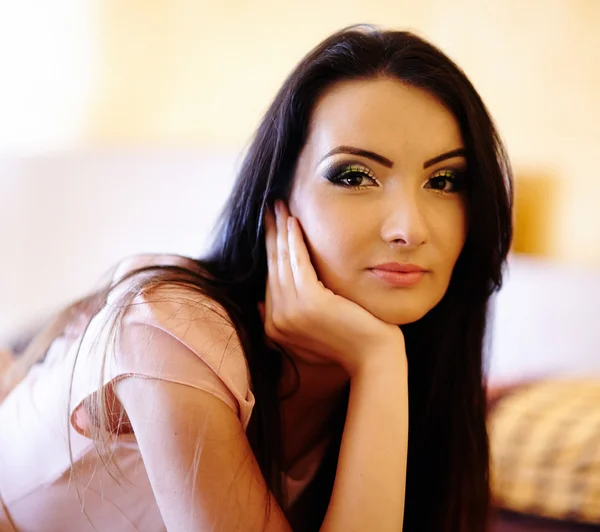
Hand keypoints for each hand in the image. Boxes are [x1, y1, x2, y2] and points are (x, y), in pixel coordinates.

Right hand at [260, 200, 404, 377]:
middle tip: (271, 207)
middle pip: (272, 266)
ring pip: (282, 260)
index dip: (270, 249)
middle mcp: (276, 321)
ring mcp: (290, 313)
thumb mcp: (311, 330)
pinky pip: (297, 262)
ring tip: (280, 206)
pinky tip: (294, 221)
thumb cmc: (349, 342)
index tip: (272, 226)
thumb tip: (260, 304)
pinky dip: (294, 239)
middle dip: (270, 233)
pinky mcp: (308, 302)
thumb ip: (288, 317)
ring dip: (280, 229)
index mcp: (273, 327)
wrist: (373, 357)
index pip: (269, 279)